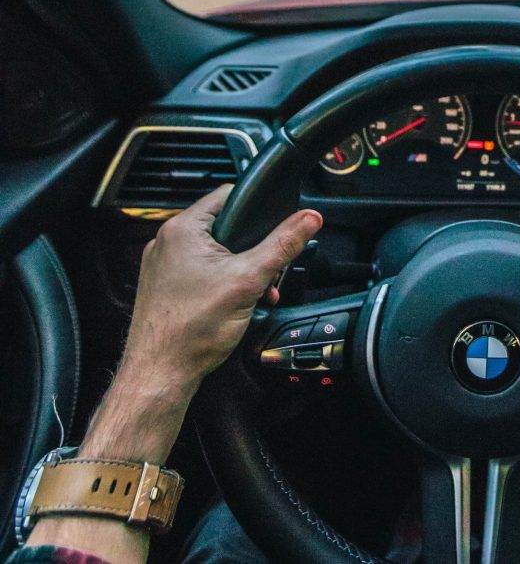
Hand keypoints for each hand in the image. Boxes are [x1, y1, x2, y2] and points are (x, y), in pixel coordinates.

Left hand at [80, 184, 321, 462]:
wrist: (161, 371)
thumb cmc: (191, 330)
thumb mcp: (250, 280)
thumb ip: (283, 245)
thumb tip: (308, 219)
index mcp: (183, 229)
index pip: (229, 196)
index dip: (260, 209)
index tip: (277, 226)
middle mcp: (167, 242)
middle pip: (226, 228)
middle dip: (254, 250)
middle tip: (266, 274)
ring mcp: (163, 265)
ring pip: (215, 253)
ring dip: (241, 270)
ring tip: (251, 294)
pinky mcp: (165, 286)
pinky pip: (201, 272)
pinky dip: (222, 283)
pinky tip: (233, 305)